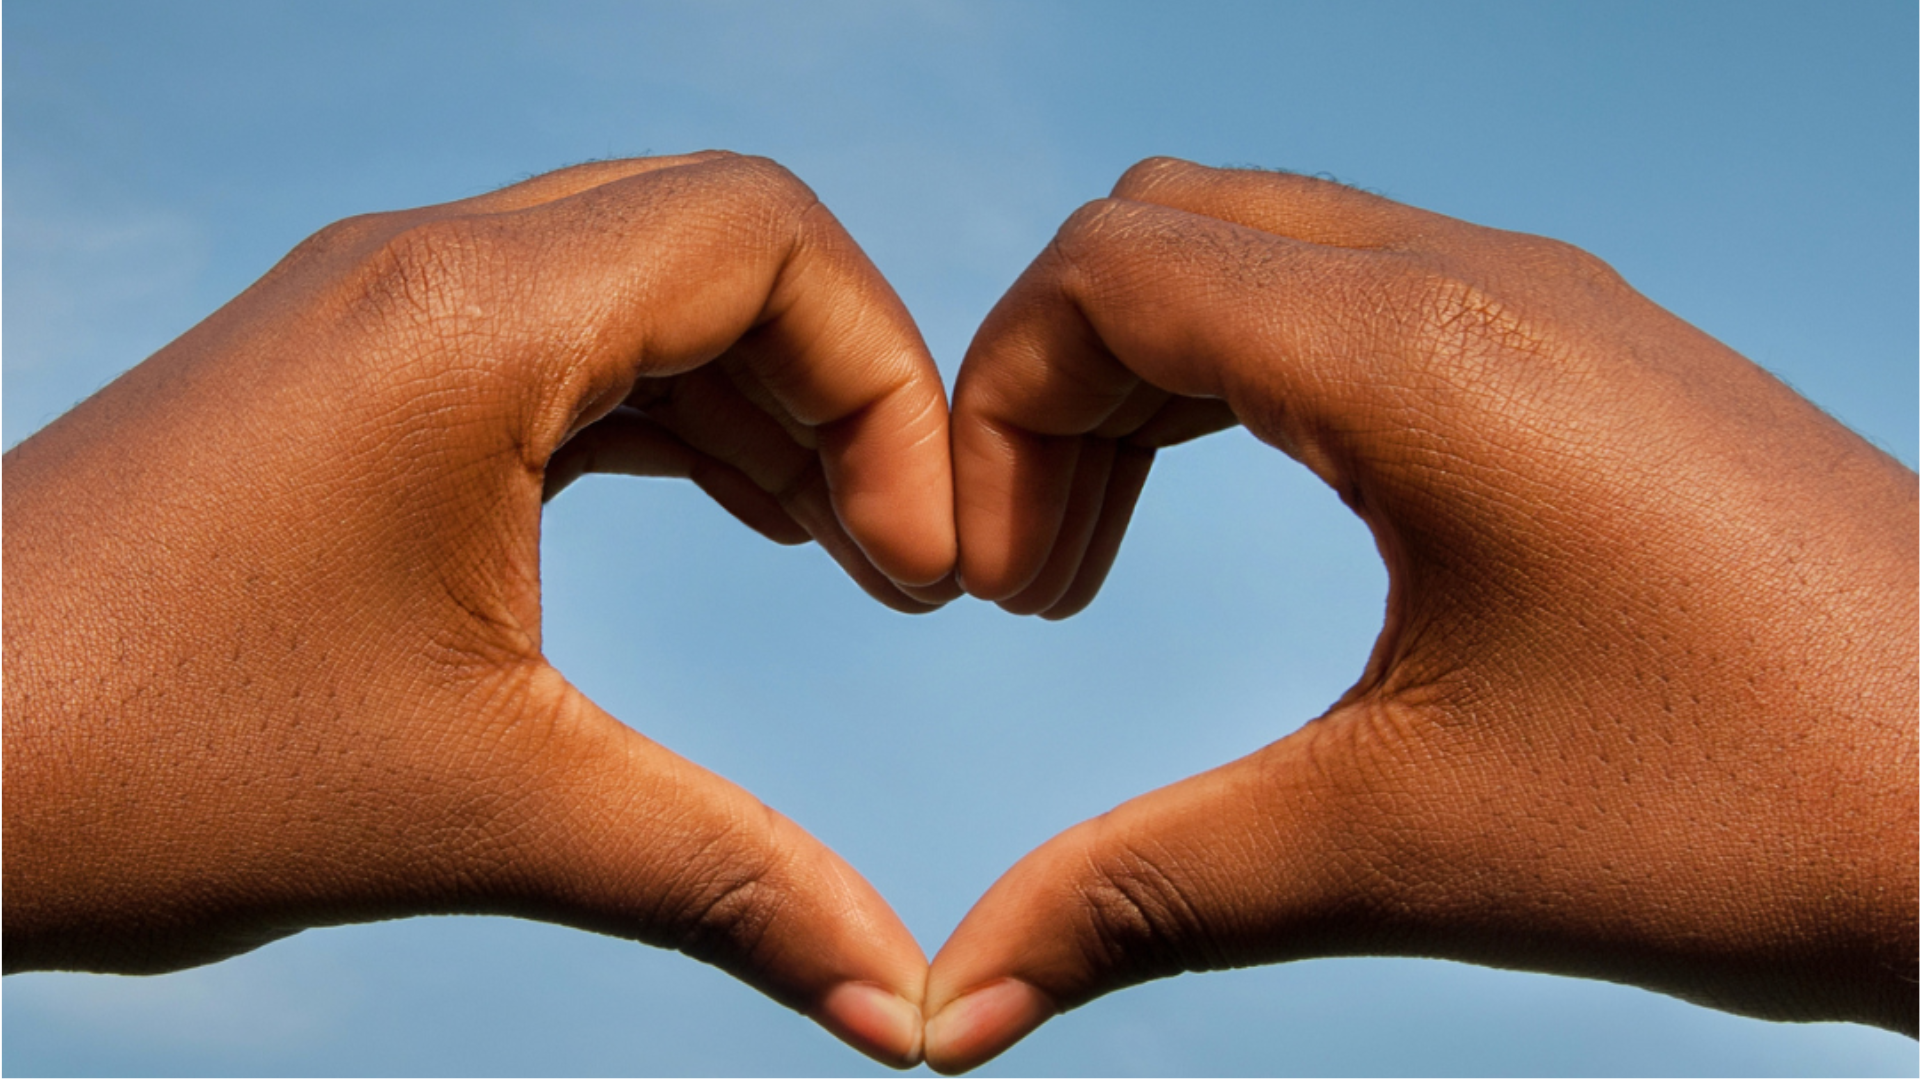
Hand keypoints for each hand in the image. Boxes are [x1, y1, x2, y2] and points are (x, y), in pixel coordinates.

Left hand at [1, 153, 955, 1067]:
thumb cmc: (141, 767)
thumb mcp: (486, 814)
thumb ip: (730, 886)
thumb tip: (902, 1008)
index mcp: (471, 320)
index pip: (773, 244)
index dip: (894, 391)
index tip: (922, 571)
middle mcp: (426, 270)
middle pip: (728, 242)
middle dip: (850, 391)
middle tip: (902, 563)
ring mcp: (378, 312)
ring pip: (648, 285)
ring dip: (770, 403)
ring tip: (845, 554)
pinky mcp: (349, 374)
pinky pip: (569, 343)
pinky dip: (679, 416)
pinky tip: (742, 518)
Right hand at [926, 157, 1917, 1070]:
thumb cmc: (1760, 811)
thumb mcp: (1400, 848)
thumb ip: (1138, 899)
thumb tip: (952, 1012)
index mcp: (1414, 357)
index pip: (1104, 275)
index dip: (992, 414)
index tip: (987, 589)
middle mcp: (1477, 282)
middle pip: (1159, 234)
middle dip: (1051, 389)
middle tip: (1036, 577)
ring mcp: (1548, 304)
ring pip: (1256, 251)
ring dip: (1146, 382)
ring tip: (1106, 555)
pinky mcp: (1593, 355)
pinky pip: (1357, 293)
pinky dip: (1248, 381)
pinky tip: (1264, 512)